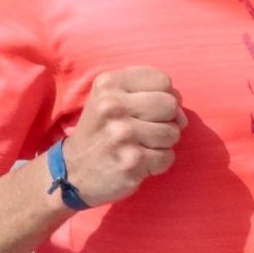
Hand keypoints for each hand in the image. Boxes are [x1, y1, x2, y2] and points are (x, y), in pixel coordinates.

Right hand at [61, 68, 186, 206]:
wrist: (73, 171)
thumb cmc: (99, 131)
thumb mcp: (108, 98)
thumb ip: (144, 91)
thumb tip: (181, 112)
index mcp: (108, 84)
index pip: (162, 81)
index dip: (164, 96)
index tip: (150, 109)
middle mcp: (113, 106)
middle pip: (170, 105)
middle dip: (167, 119)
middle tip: (147, 130)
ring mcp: (122, 135)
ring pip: (172, 132)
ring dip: (162, 143)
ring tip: (141, 146)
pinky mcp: (132, 161)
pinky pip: (167, 157)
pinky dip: (159, 162)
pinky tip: (140, 162)